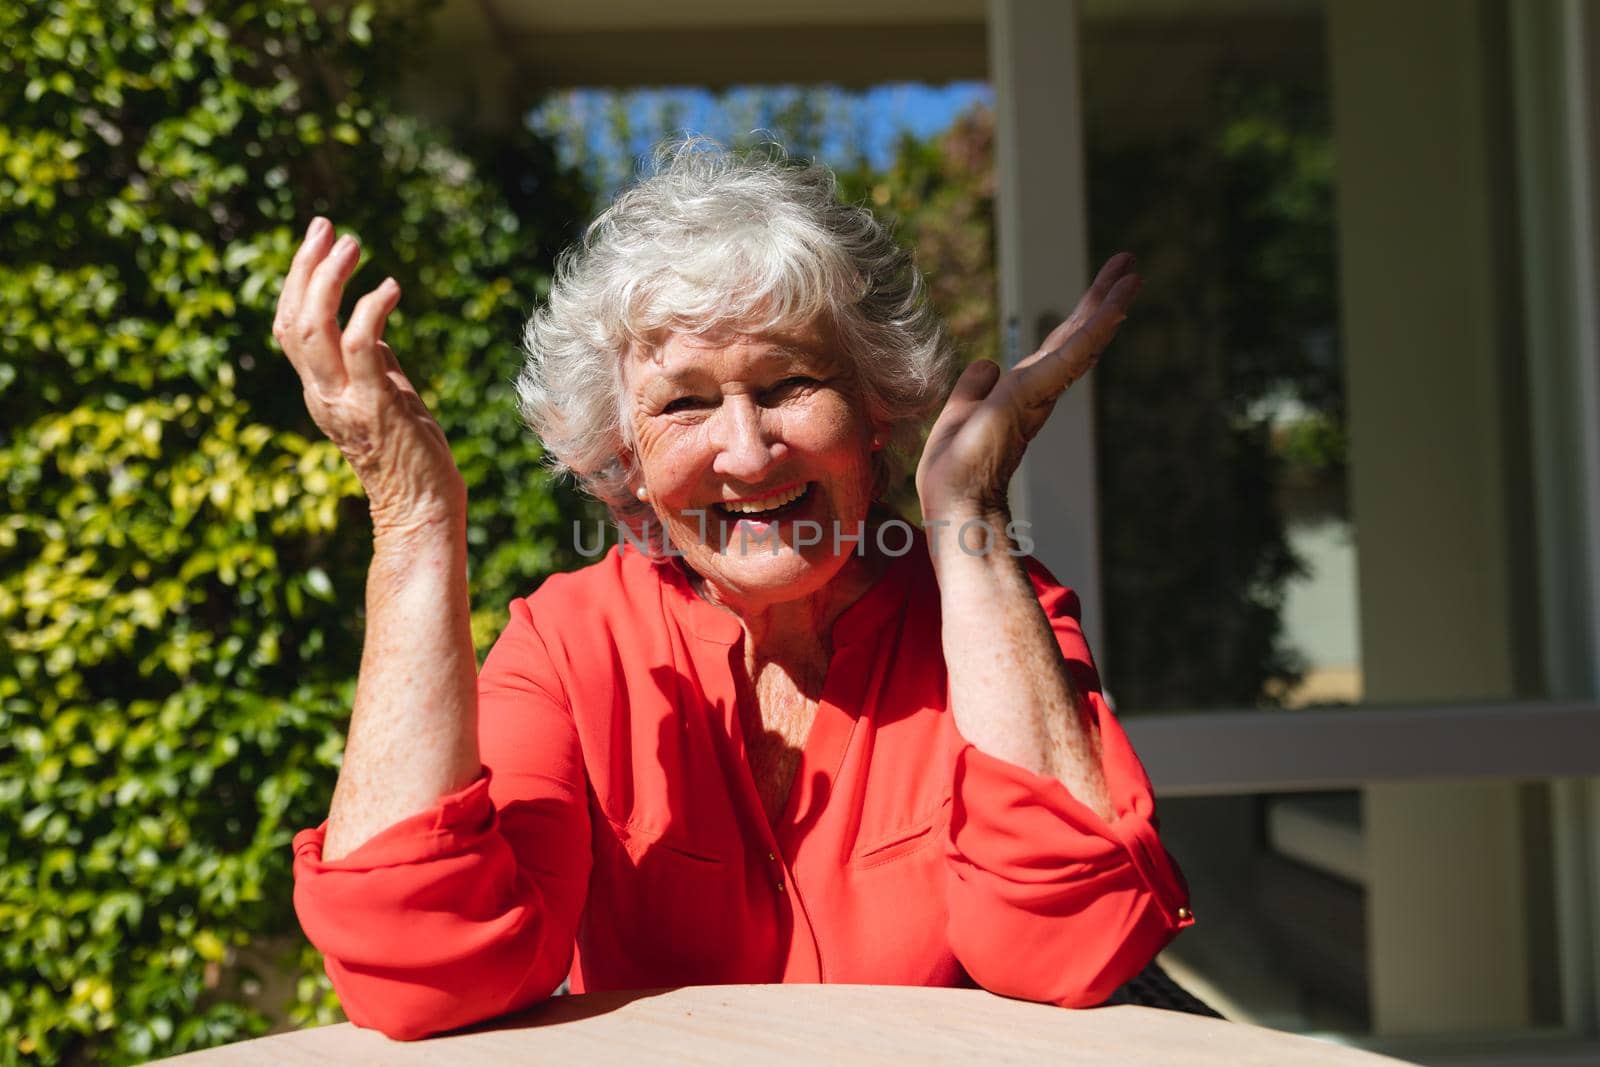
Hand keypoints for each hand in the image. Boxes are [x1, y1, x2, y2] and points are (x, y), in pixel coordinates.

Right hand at [272, 218, 464, 534]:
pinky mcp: (376, 405)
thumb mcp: (386, 398)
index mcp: (320, 390)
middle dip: (305, 267)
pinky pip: (361, 347)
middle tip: (328, 228)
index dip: (297, 280)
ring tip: (353, 246)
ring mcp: (345, 401)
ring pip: (314, 328)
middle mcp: (322, 394)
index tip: (319, 240)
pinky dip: (370, 310)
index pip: (290, 325)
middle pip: (292, 320)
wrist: (422, 508)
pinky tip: (390, 288)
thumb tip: (370, 325)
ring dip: (330, 280)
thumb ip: (374, 363)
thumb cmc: (410, 456)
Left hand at [915, 253, 1140, 524]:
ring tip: (1132, 273)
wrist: (956, 502)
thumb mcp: (959, 412)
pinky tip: (1114, 308)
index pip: (1057, 347)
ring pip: (1081, 339)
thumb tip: (988, 363)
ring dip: (1107, 305)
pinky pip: (1070, 355)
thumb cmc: (955, 472)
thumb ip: (974, 386)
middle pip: (1077, 335)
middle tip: (1129, 266)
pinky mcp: (1034, 392)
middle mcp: (1038, 389)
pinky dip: (1093, 330)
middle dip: (1102, 300)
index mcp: (1023, 393)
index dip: (1079, 319)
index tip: (1102, 293)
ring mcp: (1039, 390)